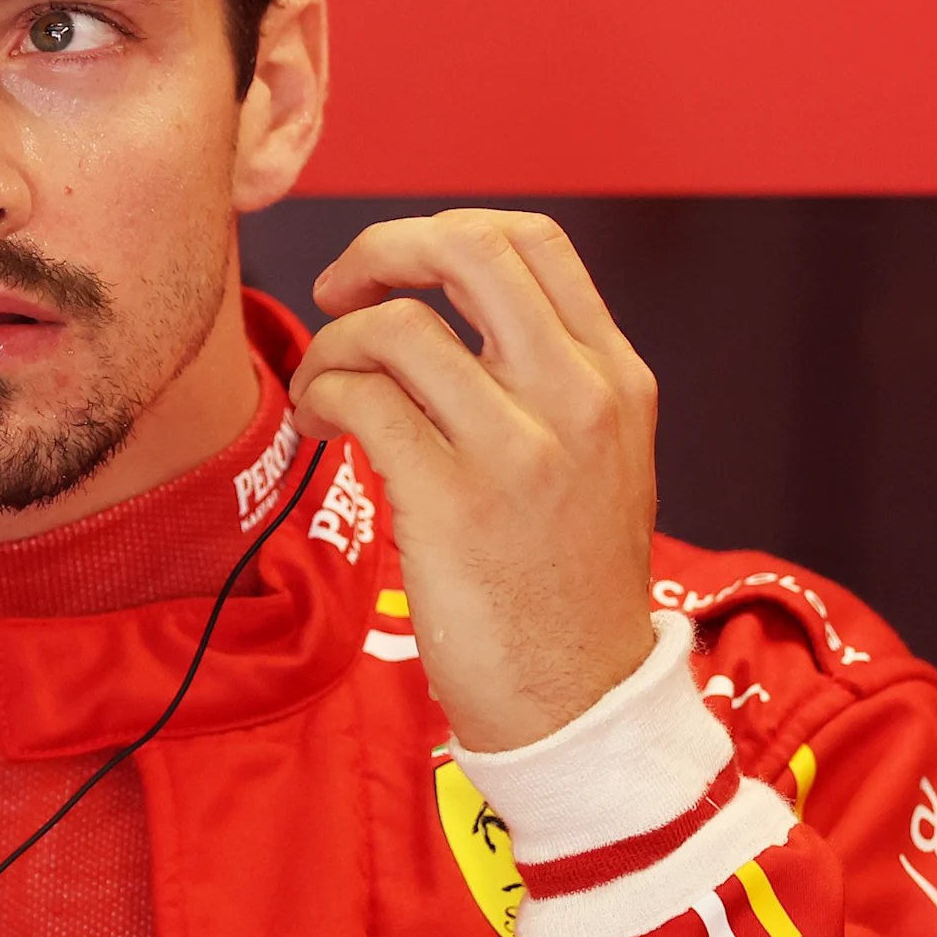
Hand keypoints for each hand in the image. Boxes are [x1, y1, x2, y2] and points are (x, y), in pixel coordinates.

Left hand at [286, 211, 658, 751]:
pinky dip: (321, 397)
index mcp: (615, 378)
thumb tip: (452, 315)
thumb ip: (549, 383)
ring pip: (396, 326)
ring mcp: (520, 448)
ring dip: (332, 347)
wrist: (581, 704)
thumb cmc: (567, 588)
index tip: (395, 271)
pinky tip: (321, 430)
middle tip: (339, 291)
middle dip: (379, 249)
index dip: (442, 232)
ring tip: (325, 395)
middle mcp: (578, 396)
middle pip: (467, 249)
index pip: (533, 242)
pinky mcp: (455, 500)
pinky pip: (361, 397)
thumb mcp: (599, 463)